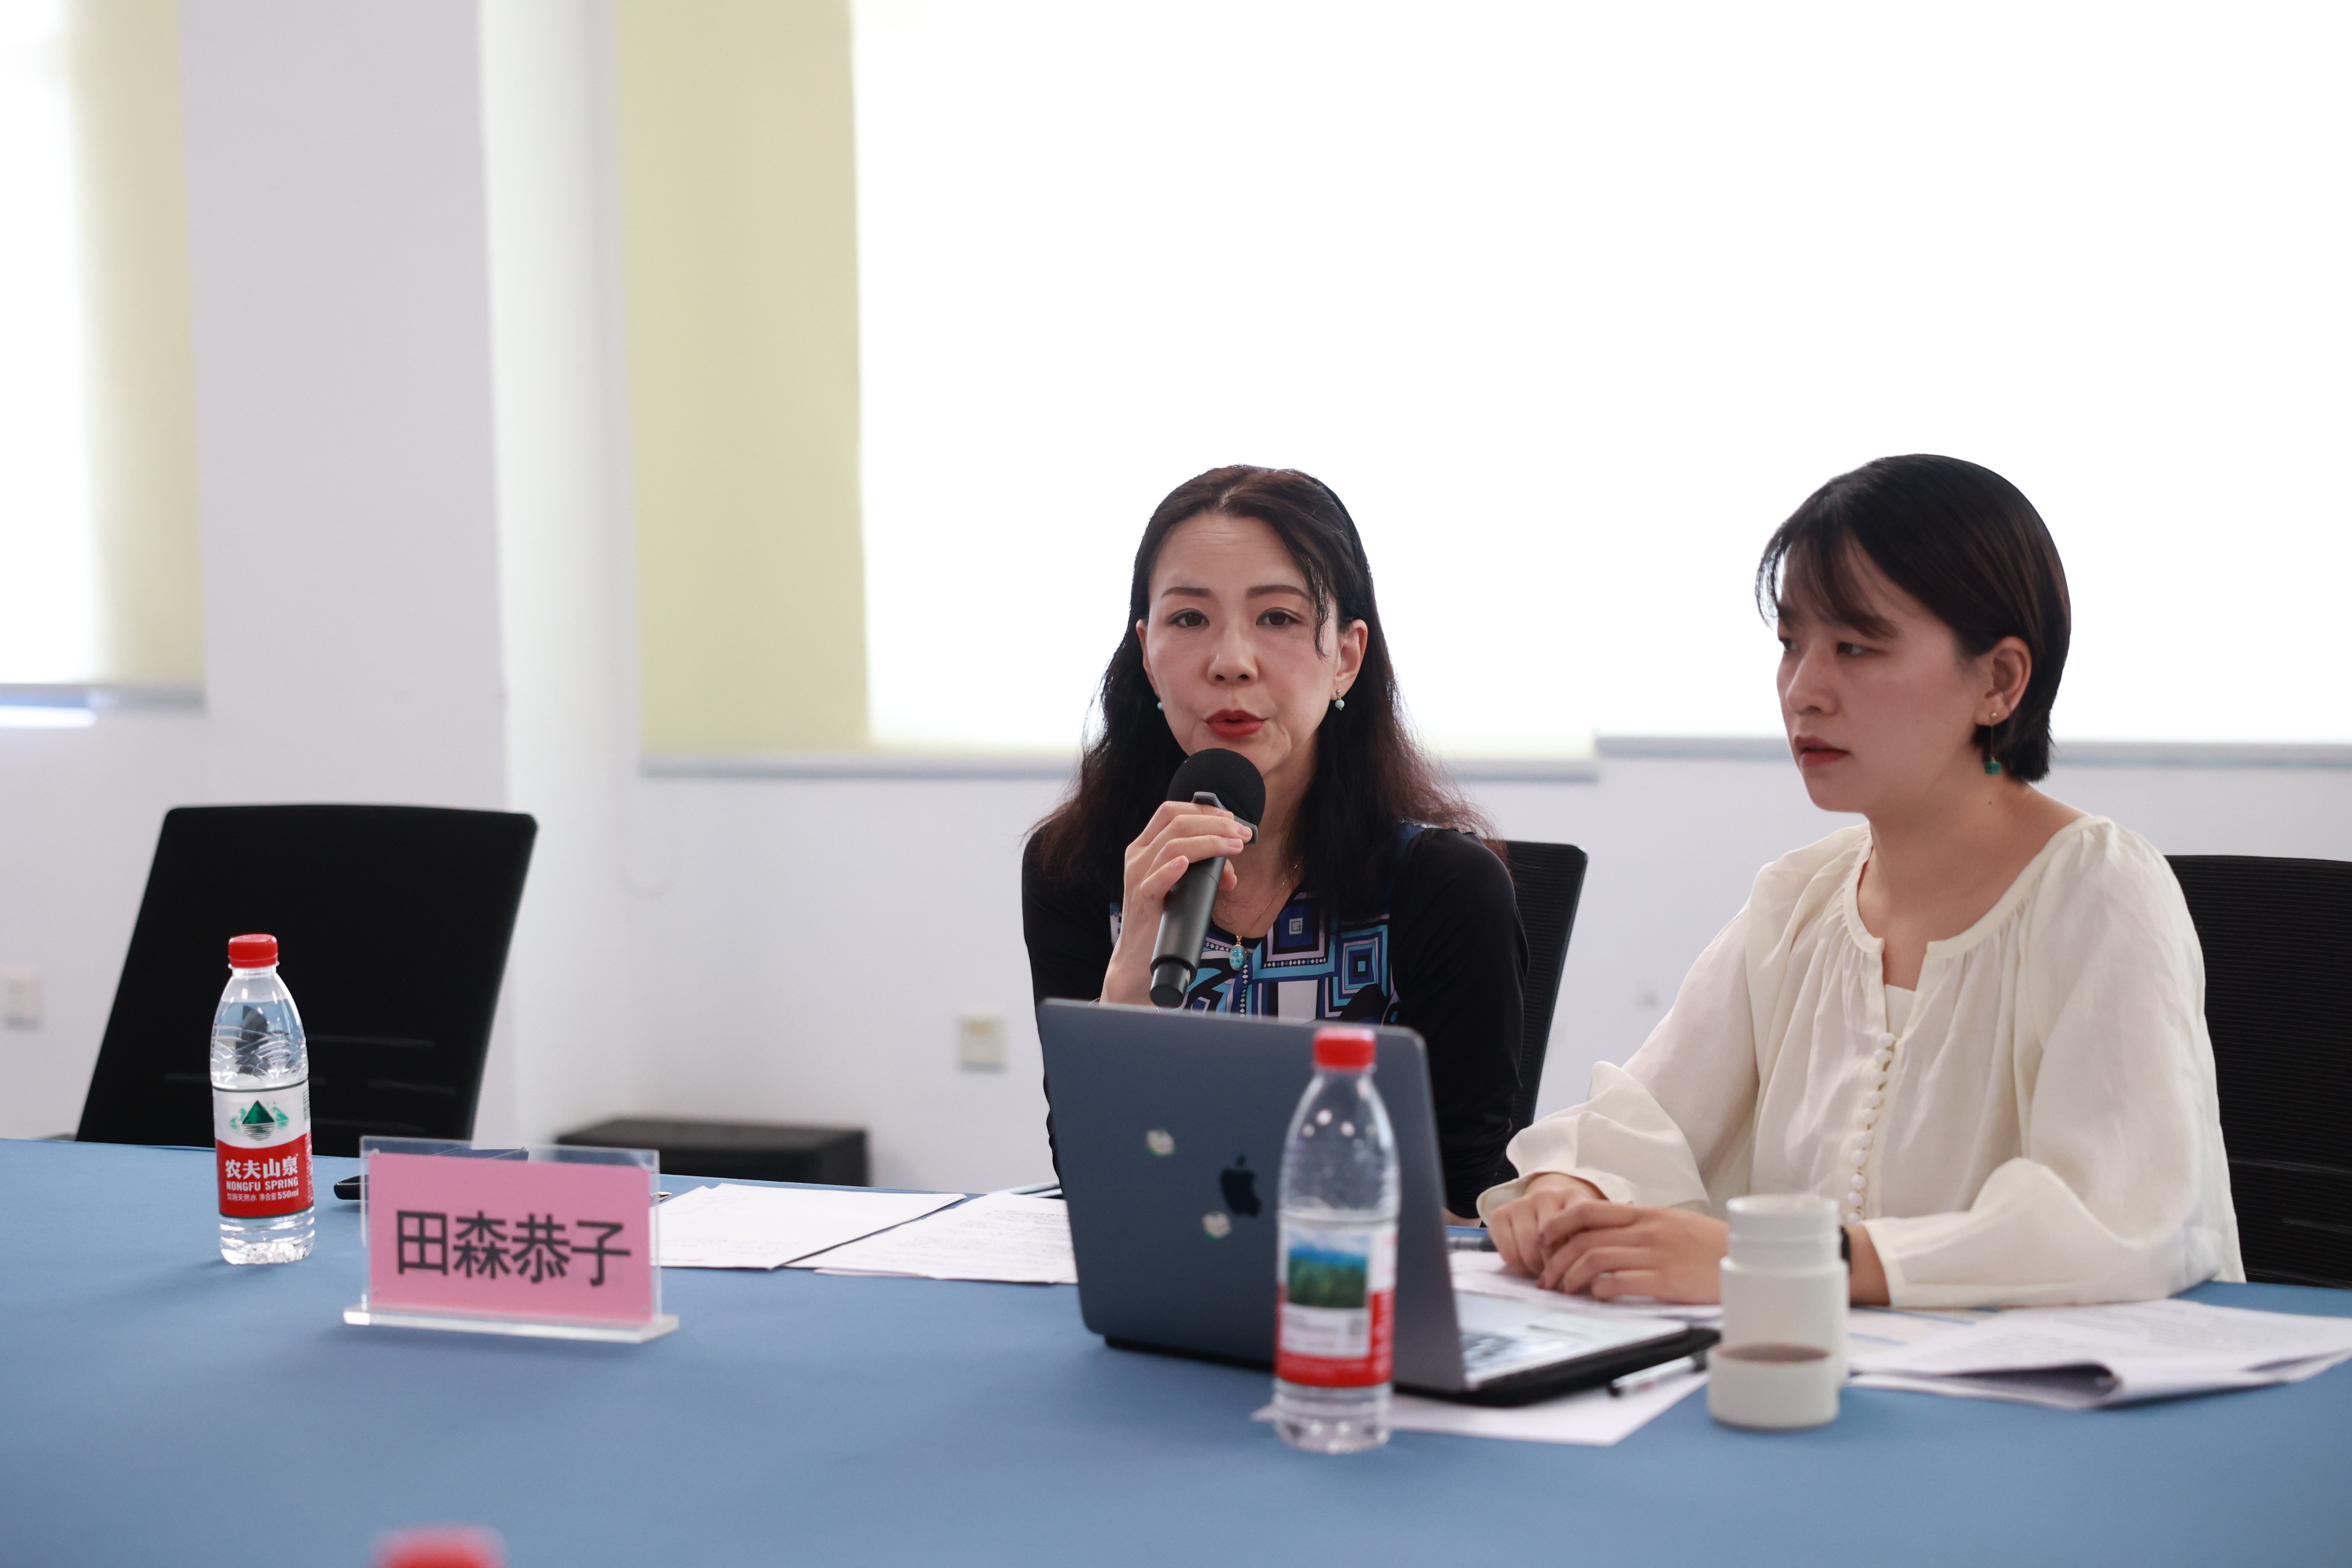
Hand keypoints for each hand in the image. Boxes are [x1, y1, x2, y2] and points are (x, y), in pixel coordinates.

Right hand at [1099, 799, 1252, 1004]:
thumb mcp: (1185, 887)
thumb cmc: (1164, 918)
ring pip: (1172, 846)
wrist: (1139, 958)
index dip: (1204, 809)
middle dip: (1216, 824)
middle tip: (1243, 834)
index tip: (1232, 818)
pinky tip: (1187, 863)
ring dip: (1209, 842)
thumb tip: (1230, 871)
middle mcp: (1138, 857)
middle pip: (1177, 823)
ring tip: (1235, 847)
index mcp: (1145, 846)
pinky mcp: (1143, 902)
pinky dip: (1172, 869)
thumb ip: (1205, 872)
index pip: (1171, 812)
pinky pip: (1155, 881)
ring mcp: (1138, 878)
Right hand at [1486, 1172, 1603, 1276]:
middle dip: (1554, 1269)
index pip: (1577, 1233)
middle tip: (1558, 1279)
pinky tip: (1526, 1268)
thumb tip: (1585, 1274)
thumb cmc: (1571, 1228)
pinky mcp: (1500, 1213)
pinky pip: (1507, 1251)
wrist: (1545, 1207)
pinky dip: (1517, 1267)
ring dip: (1536, 1270)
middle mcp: (1546, 1194)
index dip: (1574, 1260)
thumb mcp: (1588, 1230)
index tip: (1576, 1274)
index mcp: (1574, 1197)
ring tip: (1543, 1274)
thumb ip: (1591, 1244)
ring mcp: (1522, 1202)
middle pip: (1551, 1246)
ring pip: (1528, 1251)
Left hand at [1536, 1200, 1728, 1303]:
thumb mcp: (1673, 1224)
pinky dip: (1598, 1289)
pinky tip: (1594, 1296)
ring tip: (1563, 1289)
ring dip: (1571, 1276)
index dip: (1559, 1224)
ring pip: (1595, 1259)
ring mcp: (1655, 1255)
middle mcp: (1646, 1231)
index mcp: (1646, 1214)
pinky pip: (1619, 1282)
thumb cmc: (1710, 1246)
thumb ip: (1641, 1226)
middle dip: (1556, 1258)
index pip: (1589, 1211)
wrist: (1748, 1260)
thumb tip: (1607, 1234)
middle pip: (1584, 1239)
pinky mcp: (1665, 1281)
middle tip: (1546, 1277)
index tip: (1543, 1239)